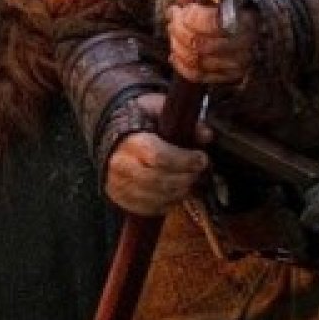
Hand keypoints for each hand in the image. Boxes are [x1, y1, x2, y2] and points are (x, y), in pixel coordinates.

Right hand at [105, 93, 209, 215]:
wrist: (112, 136)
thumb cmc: (138, 121)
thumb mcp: (158, 110)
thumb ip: (182, 120)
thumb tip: (207, 135)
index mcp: (130, 142)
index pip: (159, 157)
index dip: (185, 161)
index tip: (202, 158)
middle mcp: (121, 166)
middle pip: (159, 181)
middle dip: (186, 178)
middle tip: (200, 172)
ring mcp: (119, 185)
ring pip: (156, 198)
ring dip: (181, 193)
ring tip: (192, 182)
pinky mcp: (121, 198)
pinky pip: (149, 209)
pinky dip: (168, 203)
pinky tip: (177, 192)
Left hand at [167, 0, 254, 84]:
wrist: (243, 28)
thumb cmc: (223, 9)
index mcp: (245, 17)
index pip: (214, 23)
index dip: (192, 17)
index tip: (182, 10)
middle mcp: (246, 42)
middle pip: (200, 44)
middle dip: (179, 31)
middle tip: (173, 21)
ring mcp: (239, 62)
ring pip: (196, 61)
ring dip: (177, 46)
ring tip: (173, 33)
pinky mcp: (230, 76)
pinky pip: (198, 75)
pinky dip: (181, 65)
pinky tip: (175, 53)